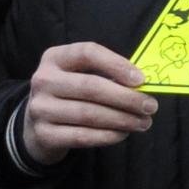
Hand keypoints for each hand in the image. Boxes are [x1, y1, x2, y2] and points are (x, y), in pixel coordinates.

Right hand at [21, 42, 157, 161]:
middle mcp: (43, 80)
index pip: (87, 53)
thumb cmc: (69, 94)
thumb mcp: (79, 75)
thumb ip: (107, 75)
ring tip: (142, 122)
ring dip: (122, 119)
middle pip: (90, 86)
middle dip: (126, 97)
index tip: (141, 79)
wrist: (38, 124)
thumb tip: (142, 85)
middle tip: (150, 106)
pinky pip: (82, 136)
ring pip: (89, 114)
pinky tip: (123, 134)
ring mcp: (40, 108)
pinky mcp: (43, 134)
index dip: (115, 64)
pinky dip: (107, 136)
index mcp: (54, 58)